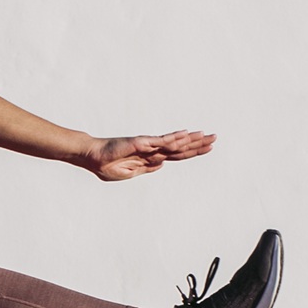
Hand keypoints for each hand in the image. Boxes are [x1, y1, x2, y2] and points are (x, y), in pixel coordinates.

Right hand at [87, 130, 214, 180]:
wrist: (93, 157)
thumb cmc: (107, 165)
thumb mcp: (129, 173)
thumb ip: (146, 168)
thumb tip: (161, 165)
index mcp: (151, 157)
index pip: (177, 154)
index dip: (192, 152)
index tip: (207, 148)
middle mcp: (152, 149)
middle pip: (180, 147)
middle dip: (198, 144)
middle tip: (215, 138)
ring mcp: (147, 145)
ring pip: (173, 142)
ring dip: (189, 139)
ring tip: (205, 135)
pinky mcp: (140, 142)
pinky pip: (159, 141)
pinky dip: (172, 139)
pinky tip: (184, 135)